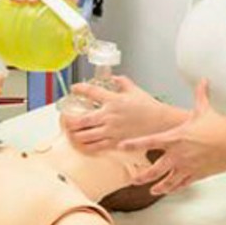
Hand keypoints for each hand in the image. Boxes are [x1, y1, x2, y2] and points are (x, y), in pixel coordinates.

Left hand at [60, 76, 178, 151]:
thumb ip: (122, 82)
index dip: (80, 89)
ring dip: (75, 134)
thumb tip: (114, 78)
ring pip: (85, 135)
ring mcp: (111, 130)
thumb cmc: (149, 107)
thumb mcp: (135, 90)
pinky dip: (86, 146)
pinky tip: (82, 144)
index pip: (91, 92)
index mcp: (113, 100)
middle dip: (70, 121)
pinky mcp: (115, 142)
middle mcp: (109, 116)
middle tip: (65, 119)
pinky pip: (95, 147)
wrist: (160, 123)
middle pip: (81, 120)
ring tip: (71, 132)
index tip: (73, 88)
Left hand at [120, 80, 225, 194]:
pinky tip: (168, 190)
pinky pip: (181, 184)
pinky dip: (174, 188)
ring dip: (157, 187)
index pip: (149, 141)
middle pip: (154, 168)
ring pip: (167, 181)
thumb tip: (203, 81)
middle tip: (132, 178)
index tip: (121, 146)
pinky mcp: (196, 175)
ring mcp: (186, 167)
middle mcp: (178, 154)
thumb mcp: (204, 110)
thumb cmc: (218, 128)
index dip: (134, 144)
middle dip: (141, 175)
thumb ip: (200, 96)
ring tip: (149, 190)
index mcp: (175, 138)